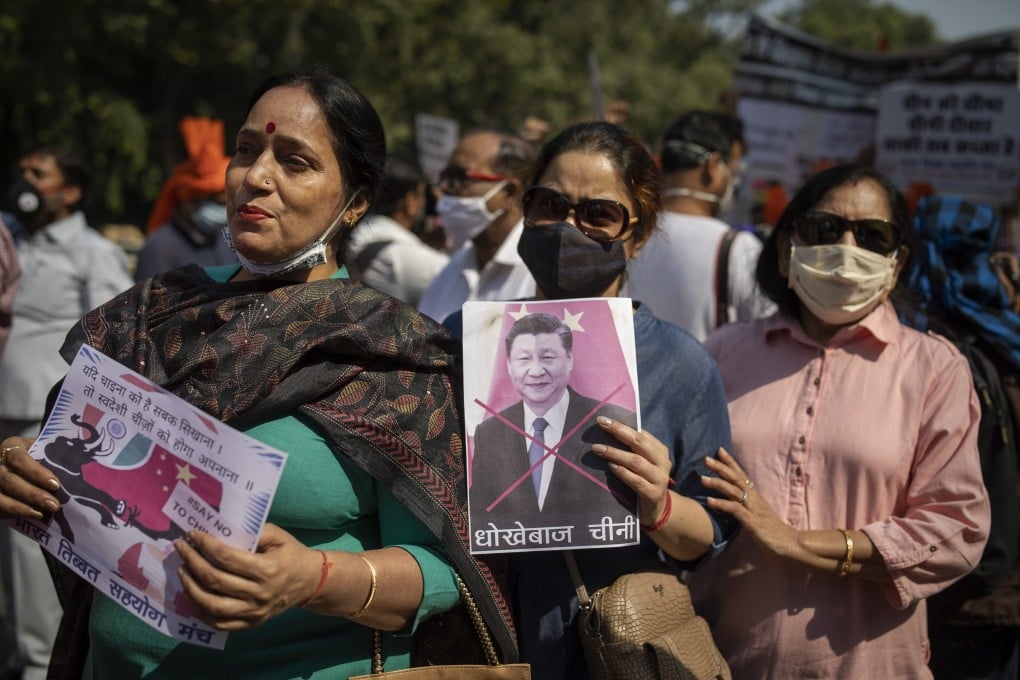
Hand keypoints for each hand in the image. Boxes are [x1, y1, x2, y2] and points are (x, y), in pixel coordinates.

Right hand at [0, 437, 61, 520]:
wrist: (28, 466)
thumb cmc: (44, 456)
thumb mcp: (48, 451)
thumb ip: (58, 457)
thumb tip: (84, 469)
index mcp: (13, 446)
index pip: (19, 458)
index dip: (36, 472)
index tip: (55, 485)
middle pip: (9, 479)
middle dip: (33, 494)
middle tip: (54, 505)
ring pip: (0, 496)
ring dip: (21, 507)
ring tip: (42, 513)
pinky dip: (14, 513)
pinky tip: (32, 515)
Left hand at [174, 523, 320, 630]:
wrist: (309, 582)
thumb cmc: (291, 553)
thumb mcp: (277, 535)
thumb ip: (253, 531)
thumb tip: (220, 529)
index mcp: (268, 569)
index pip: (227, 557)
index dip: (205, 545)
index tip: (191, 534)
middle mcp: (260, 594)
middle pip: (215, 580)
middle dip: (192, 562)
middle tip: (180, 548)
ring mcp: (254, 612)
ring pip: (212, 605)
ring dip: (191, 588)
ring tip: (182, 571)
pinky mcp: (250, 624)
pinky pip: (218, 623)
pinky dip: (200, 611)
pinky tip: (191, 595)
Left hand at [592, 416, 671, 524]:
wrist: (657, 510)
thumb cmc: (644, 481)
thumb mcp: (642, 463)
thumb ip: (632, 450)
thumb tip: (608, 431)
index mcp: (659, 450)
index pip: (640, 433)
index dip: (622, 425)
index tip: (603, 419)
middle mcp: (662, 462)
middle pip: (640, 443)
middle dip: (619, 431)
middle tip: (601, 424)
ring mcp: (660, 479)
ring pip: (636, 461)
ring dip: (615, 453)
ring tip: (597, 449)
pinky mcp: (654, 494)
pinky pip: (637, 481)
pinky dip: (623, 473)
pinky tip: (611, 467)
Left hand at [703, 448, 797, 557]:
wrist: (789, 542)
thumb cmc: (772, 529)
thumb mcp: (758, 512)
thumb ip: (747, 504)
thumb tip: (733, 499)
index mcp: (755, 495)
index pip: (741, 474)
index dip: (731, 462)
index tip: (719, 450)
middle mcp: (754, 498)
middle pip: (736, 478)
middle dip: (721, 467)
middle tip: (706, 459)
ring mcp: (753, 508)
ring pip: (734, 490)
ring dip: (717, 483)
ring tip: (702, 479)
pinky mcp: (752, 521)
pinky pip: (734, 509)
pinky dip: (721, 504)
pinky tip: (709, 501)